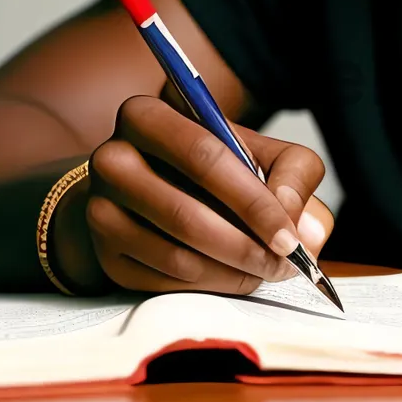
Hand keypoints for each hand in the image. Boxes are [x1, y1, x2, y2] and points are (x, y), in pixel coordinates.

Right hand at [52, 87, 332, 294]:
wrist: (156, 188)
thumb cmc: (219, 167)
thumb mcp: (264, 151)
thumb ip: (295, 175)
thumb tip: (302, 229)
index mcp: (149, 115)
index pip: (205, 156)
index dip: (253, 202)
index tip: (288, 238)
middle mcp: (112, 158)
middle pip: (185, 213)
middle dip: (245, 245)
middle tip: (283, 263)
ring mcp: (99, 209)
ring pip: (174, 253)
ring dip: (230, 271)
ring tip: (266, 271)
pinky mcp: (103, 254)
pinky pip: (161, 281)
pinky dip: (207, 286)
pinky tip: (234, 277)